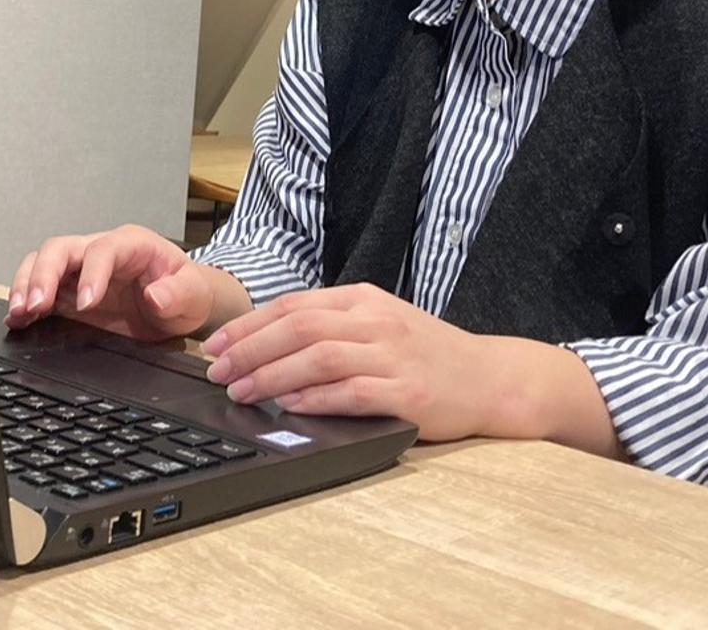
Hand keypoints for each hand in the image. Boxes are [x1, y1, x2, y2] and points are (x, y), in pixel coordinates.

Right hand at [5, 225, 224, 341]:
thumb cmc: (187, 292)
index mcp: (131, 245)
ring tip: (21, 313)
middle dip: (43, 274)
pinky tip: (17, 319)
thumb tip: (156, 296)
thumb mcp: (193, 294)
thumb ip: (178, 294)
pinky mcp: (69, 292)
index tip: (85, 303)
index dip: (90, 274)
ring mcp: (81, 271)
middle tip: (36, 304)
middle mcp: (100, 251)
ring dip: (27, 285)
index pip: (102, 249)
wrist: (182, 305)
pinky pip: (41, 289)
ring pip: (42, 263)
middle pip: (60, 248)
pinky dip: (25, 302)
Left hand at [202, 282, 503, 440]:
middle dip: (249, 349)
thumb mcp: (381, 324)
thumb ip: (333, 327)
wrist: (492, 378)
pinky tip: (288, 407)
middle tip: (216, 370)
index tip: (215, 345)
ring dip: (272, 375)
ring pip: (318, 358)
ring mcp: (392, 355)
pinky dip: (314, 399)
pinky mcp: (405, 393)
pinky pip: (350, 393)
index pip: (293, 304)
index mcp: (363, 299)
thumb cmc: (429, 356)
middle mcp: (375, 321)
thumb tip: (268, 345)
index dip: (248, 325)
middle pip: (298, 327)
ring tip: (240, 391)